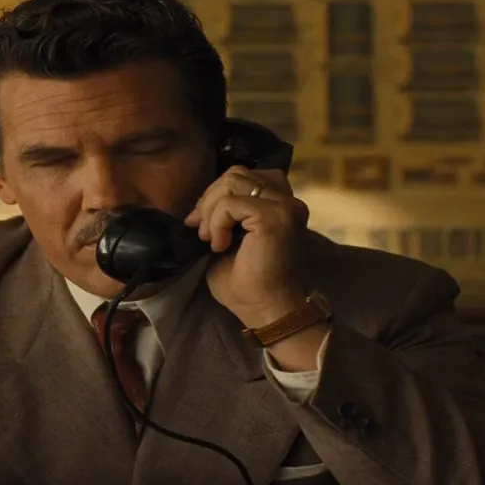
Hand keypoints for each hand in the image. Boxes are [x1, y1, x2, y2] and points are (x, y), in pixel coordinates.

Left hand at [184, 165, 309, 326]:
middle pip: (235, 173)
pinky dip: (216, 223)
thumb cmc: (248, 284)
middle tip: (203, 233)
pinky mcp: (274, 216)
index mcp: (279, 202)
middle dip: (209, 200)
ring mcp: (284, 206)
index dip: (216, 194)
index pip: (241, 176)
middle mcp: (287, 199)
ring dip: (211, 211)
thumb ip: (223, 216)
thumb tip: (197, 208)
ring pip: (231, 182)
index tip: (201, 224)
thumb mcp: (229, 240)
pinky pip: (230, 202)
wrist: (267, 310)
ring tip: (212, 240)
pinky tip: (219, 246)